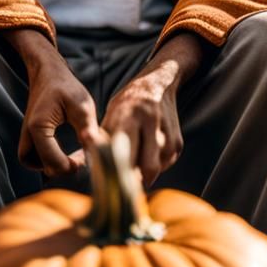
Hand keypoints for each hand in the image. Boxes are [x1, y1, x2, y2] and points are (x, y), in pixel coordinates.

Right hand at [5, 28, 100, 177]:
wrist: (48, 71)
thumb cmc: (66, 85)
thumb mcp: (82, 105)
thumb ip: (88, 130)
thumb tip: (95, 152)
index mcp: (39, 127)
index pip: (54, 162)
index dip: (73, 166)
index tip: (88, 157)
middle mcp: (27, 133)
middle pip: (44, 167)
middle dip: (65, 168)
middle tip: (82, 158)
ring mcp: (25, 134)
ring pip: (35, 164)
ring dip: (53, 165)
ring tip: (71, 157)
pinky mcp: (28, 134)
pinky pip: (32, 157)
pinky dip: (45, 160)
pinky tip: (60, 153)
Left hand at [101, 32, 203, 187]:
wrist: (159, 84)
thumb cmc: (128, 102)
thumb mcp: (112, 112)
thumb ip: (102, 138)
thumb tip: (87, 163)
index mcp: (130, 113)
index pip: (125, 151)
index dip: (118, 172)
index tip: (110, 182)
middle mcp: (152, 121)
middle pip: (147, 167)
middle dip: (136, 178)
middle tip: (124, 179)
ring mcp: (168, 132)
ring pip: (157, 169)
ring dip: (144, 171)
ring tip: (135, 157)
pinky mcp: (178, 143)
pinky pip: (164, 166)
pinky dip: (155, 165)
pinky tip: (147, 151)